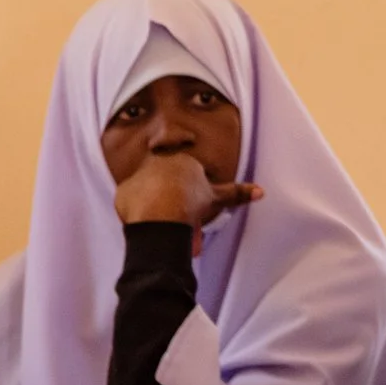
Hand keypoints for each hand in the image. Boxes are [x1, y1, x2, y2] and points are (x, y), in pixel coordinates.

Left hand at [113, 155, 261, 242]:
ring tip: (161, 222)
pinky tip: (144, 222)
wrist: (162, 213)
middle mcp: (160, 162)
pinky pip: (131, 201)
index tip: (190, 209)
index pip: (186, 176)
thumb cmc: (190, 204)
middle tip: (177, 218)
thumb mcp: (216, 198)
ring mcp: (140, 176)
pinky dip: (136, 211)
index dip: (189, 195)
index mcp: (184, 161)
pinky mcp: (124, 190)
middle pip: (167, 182)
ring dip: (154, 204)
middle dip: (171, 199)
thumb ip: (237, 193)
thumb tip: (261, 191)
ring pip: (149, 191)